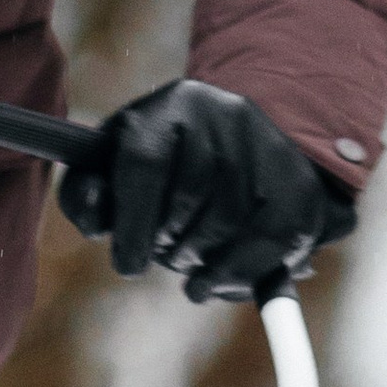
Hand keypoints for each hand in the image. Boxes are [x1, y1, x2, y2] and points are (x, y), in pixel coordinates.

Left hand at [57, 79, 355, 303]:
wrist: (232, 146)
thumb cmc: (158, 167)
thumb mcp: (113, 170)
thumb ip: (87, 196)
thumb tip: (97, 221)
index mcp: (171, 104)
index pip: (145, 162)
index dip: (133, 224)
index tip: (128, 267)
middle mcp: (224, 113)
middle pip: (190, 197)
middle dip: (169, 243)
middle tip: (165, 255)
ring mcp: (268, 144)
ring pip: (231, 221)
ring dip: (203, 259)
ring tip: (190, 261)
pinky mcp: (299, 180)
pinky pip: (274, 241)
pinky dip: (242, 272)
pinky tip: (218, 281)